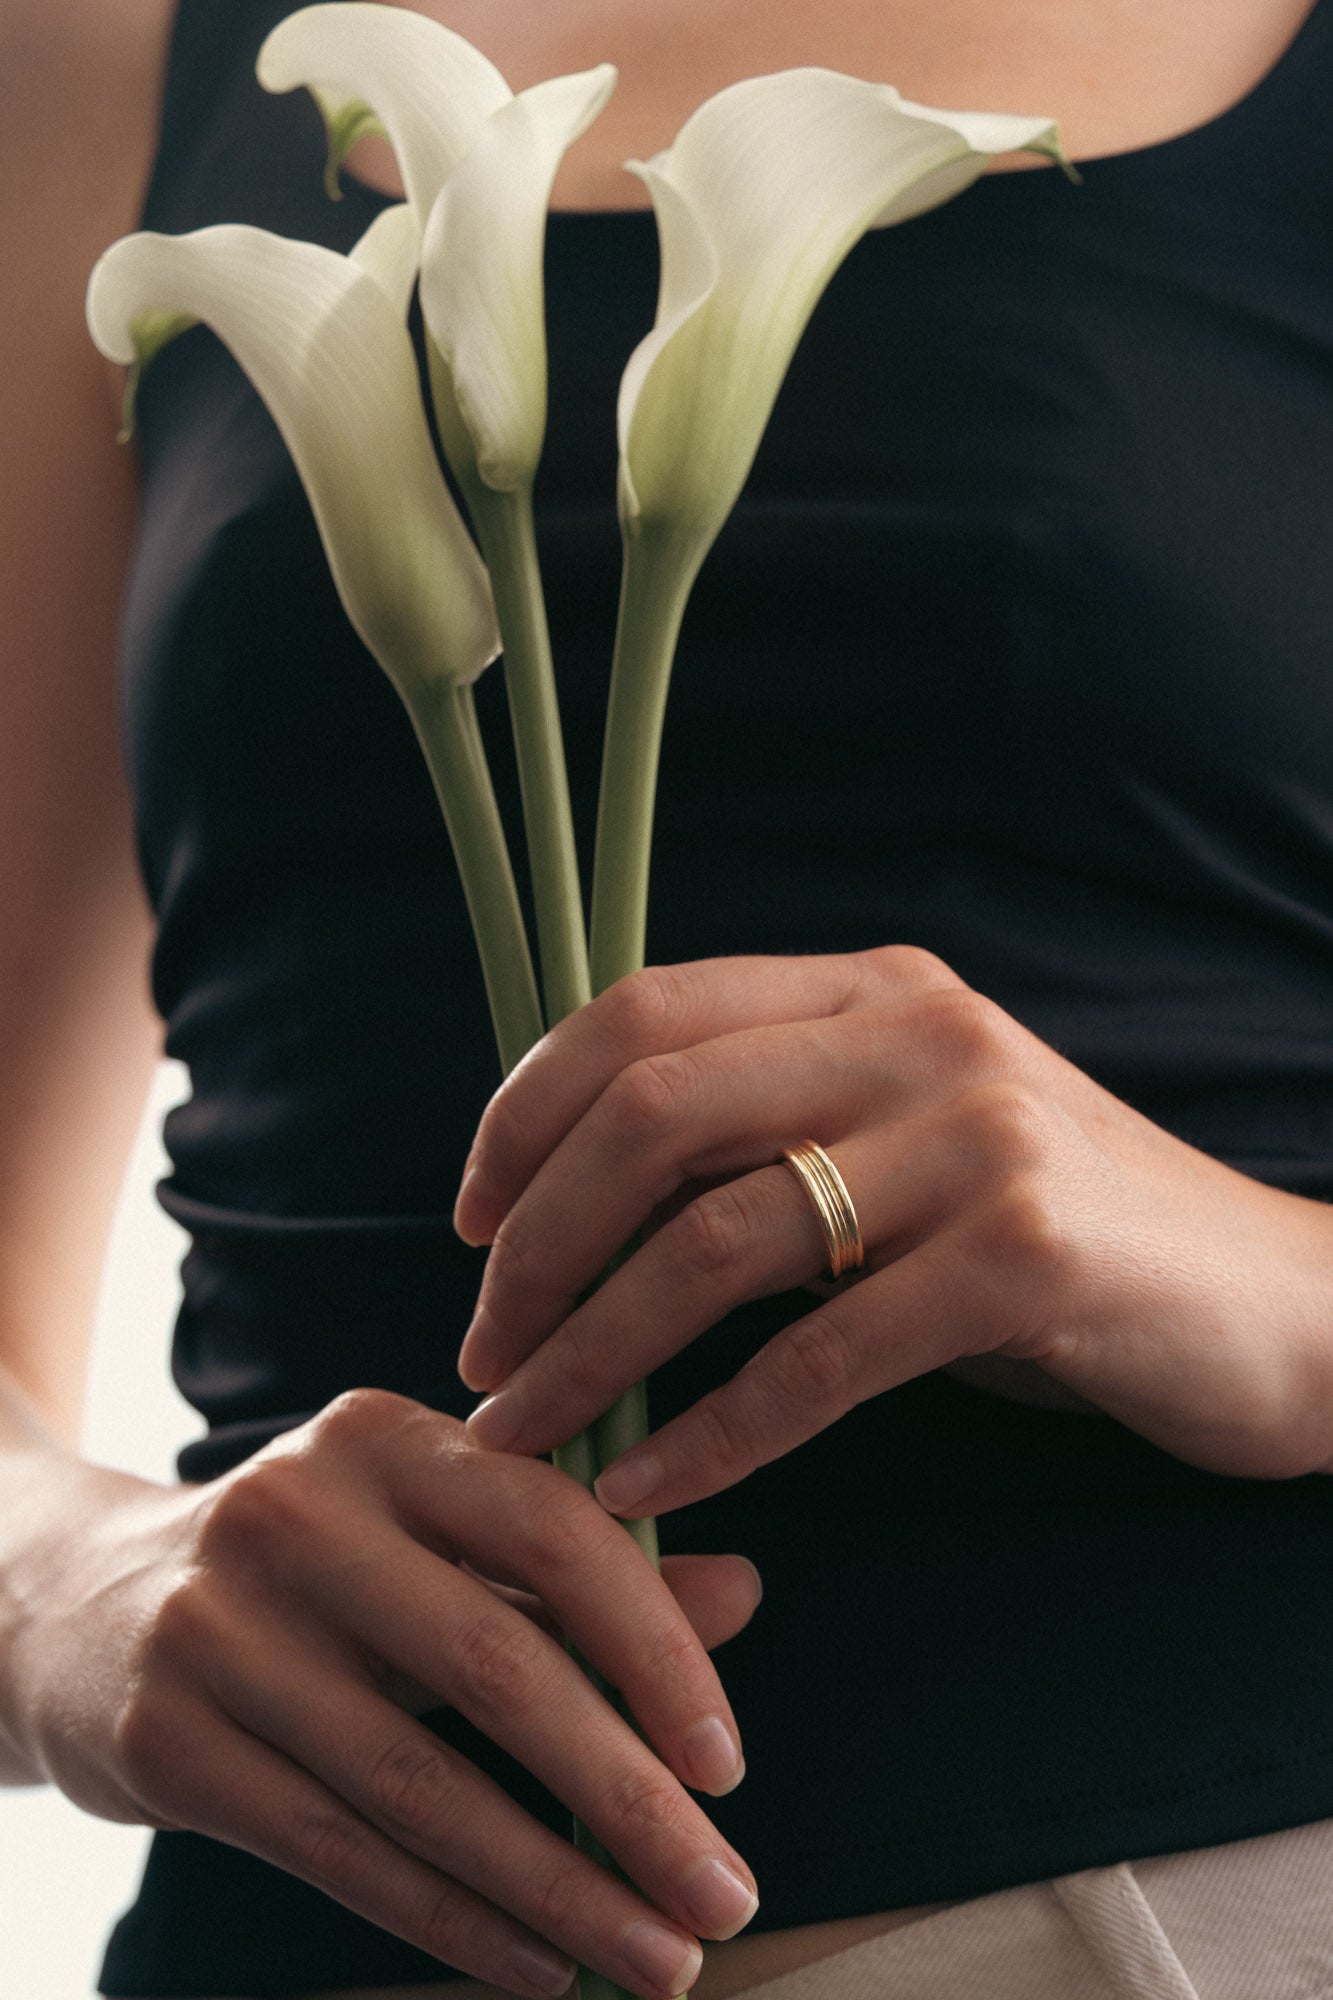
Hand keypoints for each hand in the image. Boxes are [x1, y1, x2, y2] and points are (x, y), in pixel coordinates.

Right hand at [7, 1395, 761, 1998]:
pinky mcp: (169, 1737)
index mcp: (385, 1439)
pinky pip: (340, 1849)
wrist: (87, 1604)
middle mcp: (297, 1514)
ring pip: (419, 1784)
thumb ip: (580, 1561)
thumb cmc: (317, 1566)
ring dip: (556, 1887)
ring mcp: (220, 1626)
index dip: (654, 1647)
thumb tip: (742, 1594)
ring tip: (657, 1956)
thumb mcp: (435, 1534)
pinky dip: (455, 1919)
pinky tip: (543, 1964)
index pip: (551, 1529)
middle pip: (493, 1666)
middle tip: (722, 1892)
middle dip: (625, 1795)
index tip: (727, 1764)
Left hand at [456, 947, 1332, 1505]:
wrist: (1280, 1302)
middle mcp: (920, 1035)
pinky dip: (710, 1433)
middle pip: (653, 1113)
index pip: (645, 1010)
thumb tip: (571, 1207)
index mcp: (874, 988)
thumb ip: (777, 1132)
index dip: (526, 1113)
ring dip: (590, 1350)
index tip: (469, 1220)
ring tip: (525, 1428)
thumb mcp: (916, 1140)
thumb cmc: (1059, 1237)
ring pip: (716, 1241)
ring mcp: (979, 1140)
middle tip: (484, 1346)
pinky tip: (647, 1485)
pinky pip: (817, 1359)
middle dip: (535, 1241)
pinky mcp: (1028, 1259)